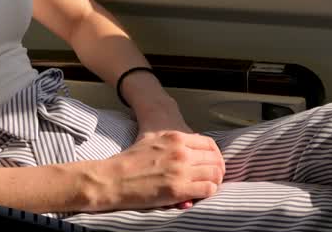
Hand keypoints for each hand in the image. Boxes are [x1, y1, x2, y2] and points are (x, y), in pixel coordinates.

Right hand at [84, 130, 224, 211]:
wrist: (113, 178)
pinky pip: (207, 190)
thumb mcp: (153, 140)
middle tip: (214, 176)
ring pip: (214, 174)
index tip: (213, 162)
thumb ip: (173, 144)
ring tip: (209, 186)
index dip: (215, 155)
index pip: (209, 144)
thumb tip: (189, 153)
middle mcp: (181, 152)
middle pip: (214, 159)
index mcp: (176, 137)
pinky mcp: (178, 190)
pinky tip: (201, 194)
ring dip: (215, 181)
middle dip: (217, 168)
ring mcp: (181, 170)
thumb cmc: (130, 160)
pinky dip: (208, 192)